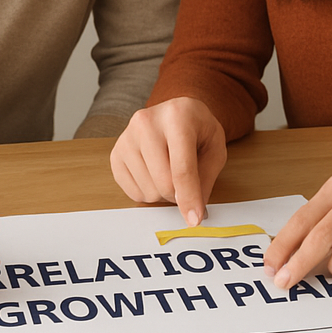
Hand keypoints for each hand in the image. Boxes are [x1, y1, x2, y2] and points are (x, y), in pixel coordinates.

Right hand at [110, 96, 226, 225]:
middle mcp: (146, 123)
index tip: (194, 219)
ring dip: (163, 193)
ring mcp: (127, 137)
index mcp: (177, 117)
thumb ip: (205, 179)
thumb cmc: (198, 130)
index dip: (190, 198)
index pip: (182, 168)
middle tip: (186, 180)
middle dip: (179, 194)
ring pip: (148, 191)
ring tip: (169, 170)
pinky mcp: (116, 152)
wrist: (177, 113)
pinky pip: (132, 192)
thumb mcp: (215, 148)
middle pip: (163, 183)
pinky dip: (148, 192)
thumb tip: (193, 212)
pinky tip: (155, 173)